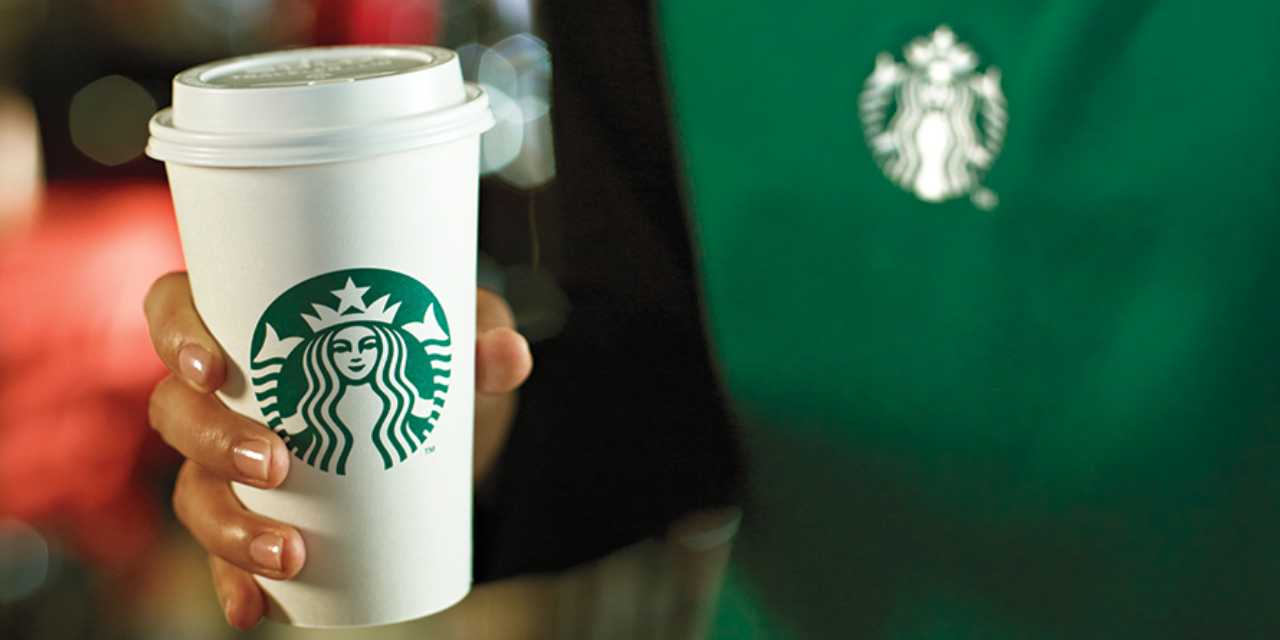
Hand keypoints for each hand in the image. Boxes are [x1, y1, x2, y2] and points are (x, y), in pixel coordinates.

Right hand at [144, 272, 532, 629]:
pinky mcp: (257, 515)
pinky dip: (232, 582)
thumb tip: (505, 356)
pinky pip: (222, 553)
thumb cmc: (429, 356)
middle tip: (276, 465)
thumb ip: (481, 340)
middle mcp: (225, 393)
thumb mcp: (457, 340)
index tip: (214, 368)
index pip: (175, 312)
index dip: (175, 336)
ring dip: (225, 528)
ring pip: (193, 489)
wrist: (446, 426)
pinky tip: (253, 607)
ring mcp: (231, 458)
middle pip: (176, 410)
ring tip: (286, 551)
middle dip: (213, 442)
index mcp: (251, 326)